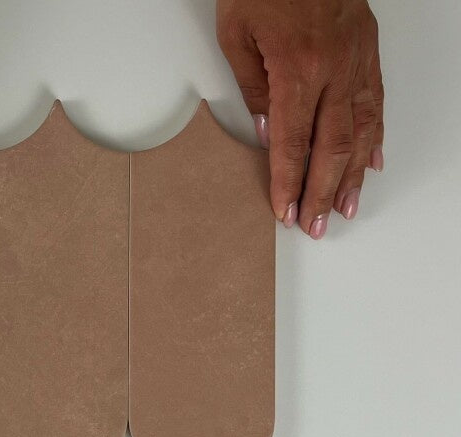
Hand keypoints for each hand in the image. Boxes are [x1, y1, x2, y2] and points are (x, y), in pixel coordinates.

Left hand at [217, 0, 383, 238]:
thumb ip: (253, 88)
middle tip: (315, 225)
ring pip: (361, 130)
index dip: (289, 182)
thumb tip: (268, 131)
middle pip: (331, 146)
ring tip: (345, 208)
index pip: (293, 143)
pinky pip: (376, 102)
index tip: (285, 210)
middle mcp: (335, 69)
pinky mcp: (367, 49)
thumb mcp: (236, 35)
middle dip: (322, 191)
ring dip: (353, 175)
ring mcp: (357, 59)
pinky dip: (375, 136)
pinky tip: (371, 162)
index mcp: (298, 68)